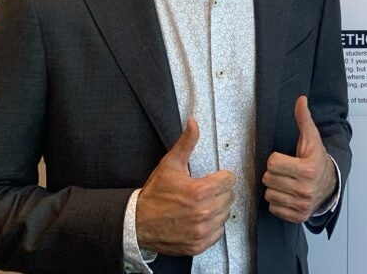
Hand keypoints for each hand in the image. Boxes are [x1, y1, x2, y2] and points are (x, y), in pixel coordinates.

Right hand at [136, 118, 235, 255]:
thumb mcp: (170, 165)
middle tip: (204, 193)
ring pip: (225, 215)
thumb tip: (193, 122)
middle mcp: (204, 212)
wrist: (137, 223)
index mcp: (200, 191)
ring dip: (216, 210)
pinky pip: (218, 233)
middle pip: (229, 197)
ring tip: (200, 206)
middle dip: (219, 193)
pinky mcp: (199, 245)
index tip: (211, 179)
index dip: (220, 177)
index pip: (229, 180)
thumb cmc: (155, 193)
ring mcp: (202, 231)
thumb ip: (186, 143)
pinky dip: (211, 227)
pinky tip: (199, 220)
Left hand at [262, 96, 336, 222]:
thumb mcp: (311, 138)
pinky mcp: (298, 216)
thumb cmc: (316, 159)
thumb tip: (301, 99)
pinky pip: (273, 208)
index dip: (277, 159)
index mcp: (308, 169)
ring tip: (287, 182)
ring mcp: (302, 204)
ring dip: (275, 187)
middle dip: (275, 173)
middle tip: (287, 171)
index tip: (288, 159)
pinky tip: (288, 194)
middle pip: (268, 179)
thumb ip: (303, 119)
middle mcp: (306, 189)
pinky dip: (278, 201)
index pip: (272, 163)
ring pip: (269, 194)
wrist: (331, 183)